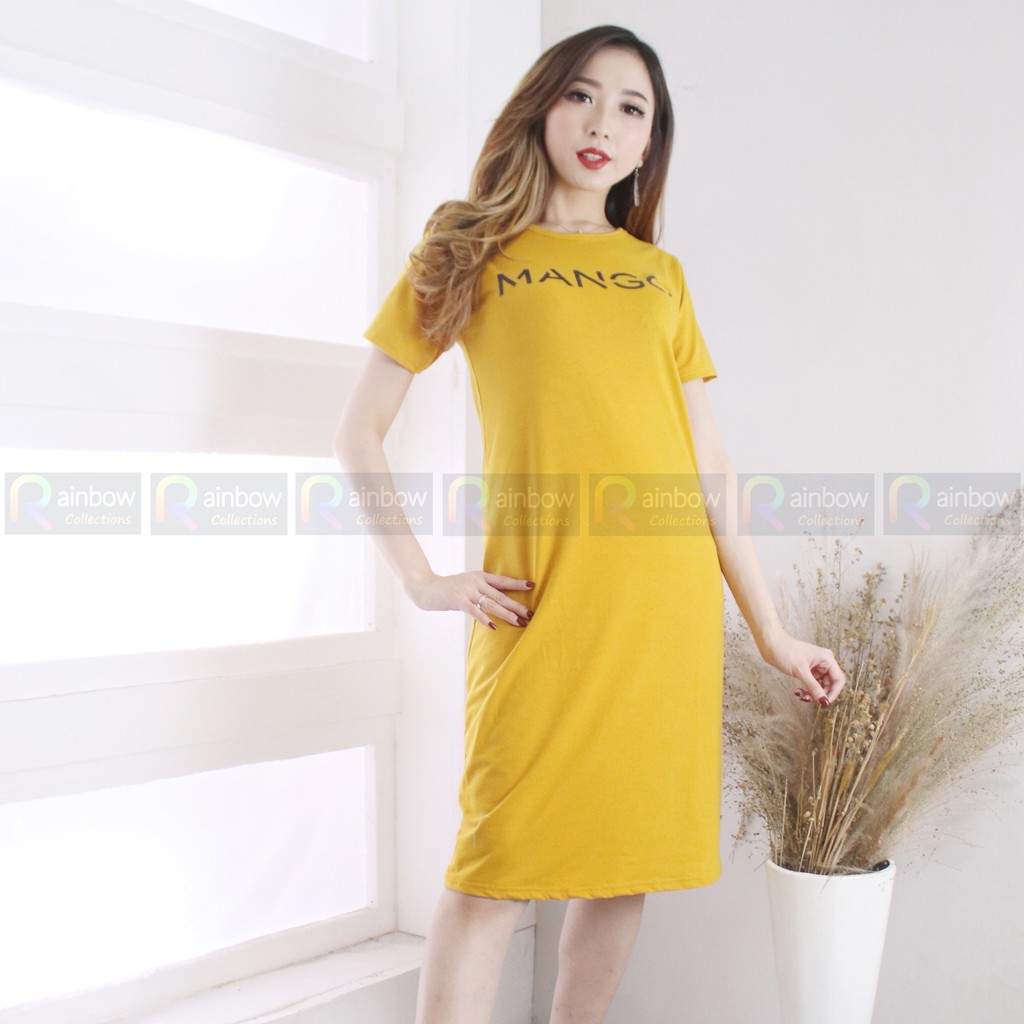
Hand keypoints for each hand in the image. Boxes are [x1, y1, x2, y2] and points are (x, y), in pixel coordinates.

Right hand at [405, 570, 534, 630]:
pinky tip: (494, 626)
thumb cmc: (447, 588)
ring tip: (520, 622)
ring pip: (491, 604)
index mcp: (479, 576)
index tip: (532, 585)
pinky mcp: (458, 600)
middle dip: (517, 606)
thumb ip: (480, 590)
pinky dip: (484, 619)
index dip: (517, 583)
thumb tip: (497, 602)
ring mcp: (467, 590)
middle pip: (500, 595)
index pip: (502, 580)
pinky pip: (474, 611)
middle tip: (531, 614)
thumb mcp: (466, 584)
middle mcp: (475, 582)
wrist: (425, 587)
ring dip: (507, 614)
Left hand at [759, 630, 845, 706]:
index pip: (838, 680)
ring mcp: (815, 666)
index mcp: (827, 659)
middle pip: (829, 684)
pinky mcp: (806, 670)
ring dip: (811, 693)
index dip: (834, 693)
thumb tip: (824, 701)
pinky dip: (806, 689)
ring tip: (801, 695)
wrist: (770, 644)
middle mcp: (823, 662)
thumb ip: (813, 687)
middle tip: (808, 699)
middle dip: (820, 694)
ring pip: (819, 686)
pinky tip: (797, 691)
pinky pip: (811, 684)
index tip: (825, 702)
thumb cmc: (785, 650)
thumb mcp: (800, 671)